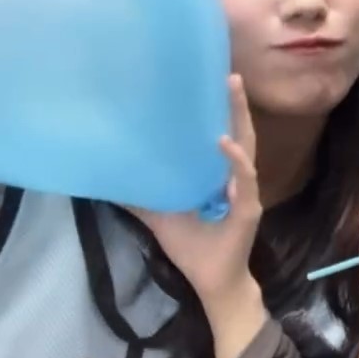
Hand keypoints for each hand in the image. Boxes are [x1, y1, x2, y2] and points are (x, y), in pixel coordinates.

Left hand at [131, 74, 261, 302]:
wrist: (215, 282)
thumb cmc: (195, 250)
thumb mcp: (162, 218)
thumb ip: (142, 199)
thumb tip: (110, 182)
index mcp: (221, 179)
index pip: (225, 137)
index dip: (222, 112)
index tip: (214, 82)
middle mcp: (237, 180)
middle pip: (241, 134)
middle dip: (235, 106)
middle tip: (229, 75)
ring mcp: (245, 193)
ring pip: (247, 149)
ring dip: (240, 120)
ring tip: (233, 92)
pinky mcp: (248, 209)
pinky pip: (244, 180)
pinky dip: (235, 161)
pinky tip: (224, 143)